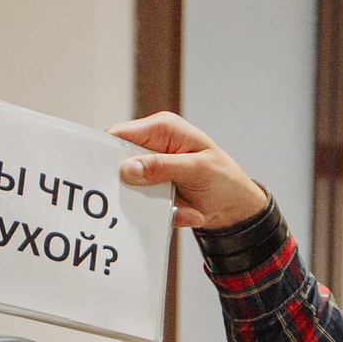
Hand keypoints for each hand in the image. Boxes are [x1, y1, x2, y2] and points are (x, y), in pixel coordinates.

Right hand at [109, 112, 272, 229]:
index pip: (119, 135)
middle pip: (118, 162)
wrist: (237, 208)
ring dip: (147, 203)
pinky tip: (185, 212)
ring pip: (128, 187)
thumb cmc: (224, 179)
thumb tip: (126, 168)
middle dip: (127, 184)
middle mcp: (153, 146)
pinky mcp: (153, 189)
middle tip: (142, 198)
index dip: (107, 153)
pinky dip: (159, 213)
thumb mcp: (197, 170)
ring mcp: (152, 169)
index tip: (105, 177)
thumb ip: (161, 167)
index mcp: (162, 129)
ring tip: (176, 206)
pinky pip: (142, 203)